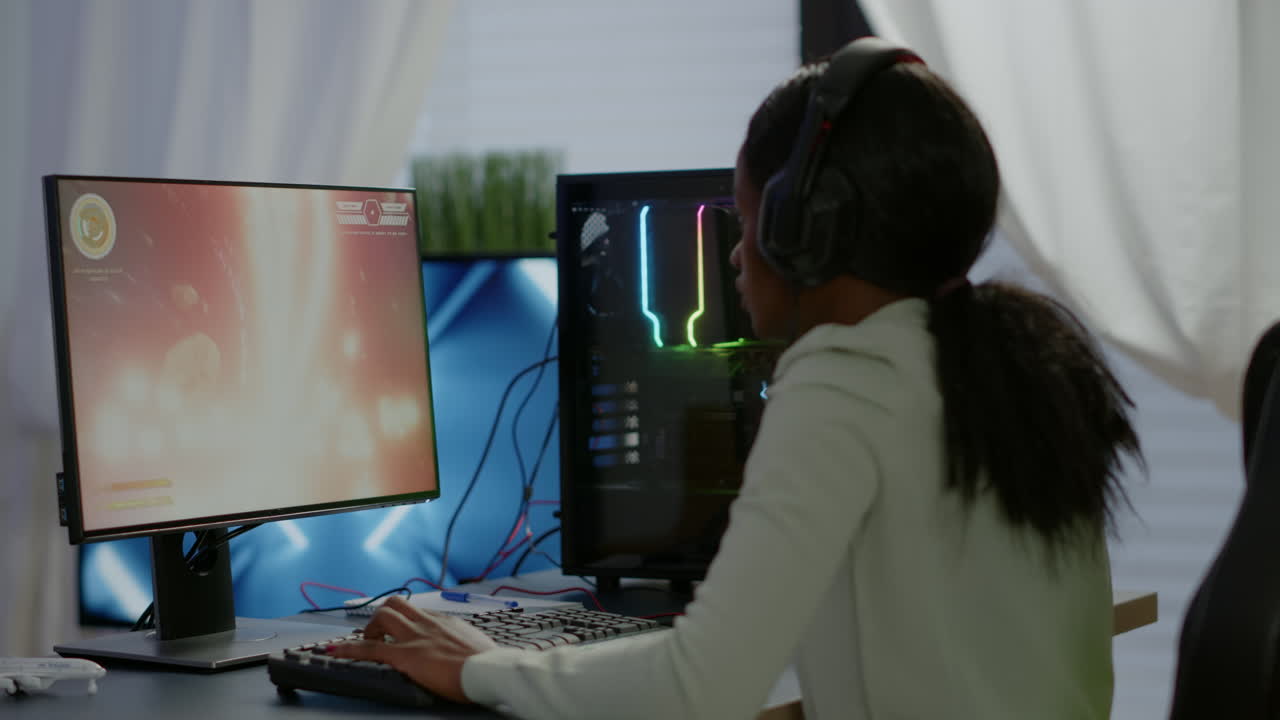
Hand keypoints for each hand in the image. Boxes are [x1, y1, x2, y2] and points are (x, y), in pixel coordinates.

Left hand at [328, 595, 499, 702]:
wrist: (488, 670)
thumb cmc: (490, 664)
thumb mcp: (480, 648)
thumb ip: (469, 646)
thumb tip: (475, 652)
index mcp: (446, 622)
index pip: (419, 612)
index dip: (404, 619)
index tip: (399, 627)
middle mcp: (428, 624)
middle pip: (396, 604)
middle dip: (382, 617)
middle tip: (378, 633)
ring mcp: (415, 638)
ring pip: (382, 617)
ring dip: (369, 629)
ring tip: (364, 641)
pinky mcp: (405, 655)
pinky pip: (370, 648)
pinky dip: (349, 648)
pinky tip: (335, 650)